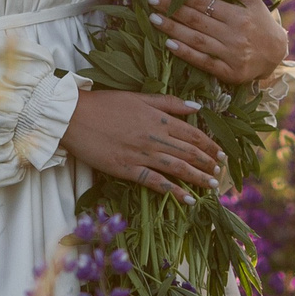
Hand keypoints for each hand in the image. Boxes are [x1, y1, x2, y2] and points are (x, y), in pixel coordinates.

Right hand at [60, 89, 222, 199]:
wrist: (73, 116)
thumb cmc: (104, 103)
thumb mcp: (138, 96)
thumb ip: (168, 102)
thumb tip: (196, 106)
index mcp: (159, 118)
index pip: (193, 133)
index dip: (210, 145)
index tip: (221, 154)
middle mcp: (155, 137)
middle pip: (189, 152)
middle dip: (208, 163)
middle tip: (220, 172)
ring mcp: (142, 155)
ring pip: (178, 168)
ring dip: (197, 178)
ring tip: (211, 185)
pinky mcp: (127, 169)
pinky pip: (155, 182)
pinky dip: (173, 191)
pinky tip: (187, 199)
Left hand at [150, 0, 288, 85]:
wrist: (278, 56)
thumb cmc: (261, 24)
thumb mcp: (252, 0)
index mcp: (240, 15)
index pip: (205, 4)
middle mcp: (236, 34)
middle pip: (197, 20)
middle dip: (172, 9)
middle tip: (151, 1)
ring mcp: (232, 55)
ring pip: (197, 40)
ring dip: (173, 29)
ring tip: (153, 19)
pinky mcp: (229, 72)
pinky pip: (204, 62)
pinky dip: (186, 53)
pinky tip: (169, 44)